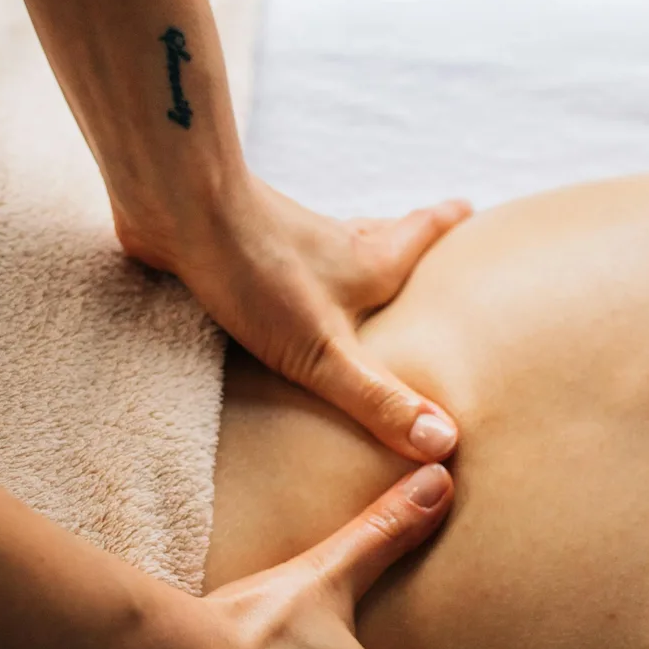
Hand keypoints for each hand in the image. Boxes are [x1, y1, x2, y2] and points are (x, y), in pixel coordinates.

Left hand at [116, 176, 470, 463]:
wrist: (177, 206)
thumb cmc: (256, 273)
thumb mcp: (326, 353)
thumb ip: (378, 399)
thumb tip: (443, 442)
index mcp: (367, 262)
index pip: (424, 233)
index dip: (449, 223)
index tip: (471, 211)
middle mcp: (332, 244)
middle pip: (382, 236)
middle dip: (406, 241)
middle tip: (426, 241)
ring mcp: (283, 243)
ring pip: (331, 248)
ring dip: (348, 258)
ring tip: (356, 276)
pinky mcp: (236, 247)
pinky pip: (276, 262)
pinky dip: (291, 273)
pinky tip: (273, 293)